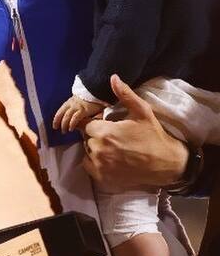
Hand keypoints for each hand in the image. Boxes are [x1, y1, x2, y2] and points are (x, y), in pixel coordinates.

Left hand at [53, 95, 103, 132]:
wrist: (96, 92)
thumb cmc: (90, 100)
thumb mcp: (79, 104)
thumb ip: (75, 110)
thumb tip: (72, 120)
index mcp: (69, 103)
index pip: (59, 112)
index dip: (56, 120)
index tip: (54, 126)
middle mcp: (71, 104)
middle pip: (61, 114)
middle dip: (58, 122)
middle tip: (57, 129)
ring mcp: (76, 107)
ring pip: (66, 116)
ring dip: (64, 125)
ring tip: (64, 131)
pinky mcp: (83, 110)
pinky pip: (75, 118)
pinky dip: (72, 124)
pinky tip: (71, 129)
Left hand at [81, 75, 187, 190]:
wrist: (167, 164)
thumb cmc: (154, 135)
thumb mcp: (142, 111)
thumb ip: (125, 95)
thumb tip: (112, 77)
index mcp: (105, 132)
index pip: (86, 124)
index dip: (95, 123)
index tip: (106, 125)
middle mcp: (99, 149)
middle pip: (87, 138)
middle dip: (96, 135)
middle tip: (112, 136)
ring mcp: (100, 166)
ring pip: (88, 152)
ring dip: (95, 148)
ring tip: (113, 148)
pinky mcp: (103, 178)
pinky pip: (89, 166)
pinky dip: (95, 162)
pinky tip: (109, 159)